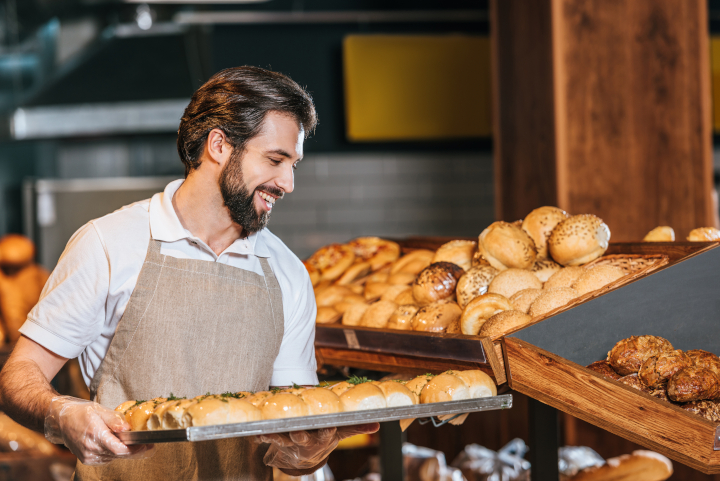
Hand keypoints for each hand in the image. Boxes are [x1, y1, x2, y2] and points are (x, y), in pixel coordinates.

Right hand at [45, 396, 153, 465]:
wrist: (61, 421)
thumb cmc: (81, 412)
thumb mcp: (99, 410)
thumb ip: (114, 420)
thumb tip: (127, 429)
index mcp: (95, 435)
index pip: (119, 449)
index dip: (135, 449)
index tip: (148, 445)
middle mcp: (91, 449)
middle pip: (118, 455)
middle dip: (135, 451)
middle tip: (149, 446)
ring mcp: (88, 456)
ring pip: (113, 457)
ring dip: (125, 451)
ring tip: (135, 443)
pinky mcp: (87, 459)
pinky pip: (106, 458)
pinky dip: (114, 452)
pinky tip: (118, 444)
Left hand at [256, 423, 378, 471]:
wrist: (302, 458)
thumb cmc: (322, 438)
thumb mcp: (339, 434)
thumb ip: (356, 428)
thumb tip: (378, 424)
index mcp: (322, 438)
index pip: (327, 434)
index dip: (328, 431)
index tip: (330, 427)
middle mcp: (306, 442)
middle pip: (303, 438)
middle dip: (300, 435)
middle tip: (297, 432)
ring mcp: (290, 443)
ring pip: (283, 439)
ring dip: (276, 436)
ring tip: (269, 432)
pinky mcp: (277, 441)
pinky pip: (267, 440)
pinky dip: (260, 437)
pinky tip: (255, 434)